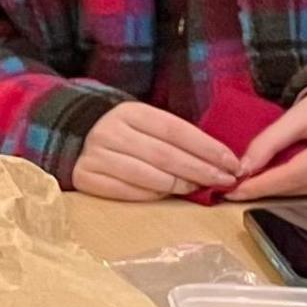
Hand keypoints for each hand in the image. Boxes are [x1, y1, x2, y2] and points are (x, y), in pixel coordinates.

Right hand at [67, 101, 243, 200]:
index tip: (231, 162)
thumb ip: (175, 136)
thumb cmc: (125, 132)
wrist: (75, 136)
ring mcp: (97, 156)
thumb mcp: (146, 122)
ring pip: (148, 176)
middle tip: (224, 181)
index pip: (176, 130)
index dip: (207, 148)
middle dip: (201, 170)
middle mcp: (112, 132)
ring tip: (198, 188)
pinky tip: (168, 194)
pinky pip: (127, 192)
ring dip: (180, 185)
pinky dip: (152, 195)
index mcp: (131, 112)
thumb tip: (218, 159)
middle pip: (165, 155)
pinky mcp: (87, 178)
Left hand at [224, 87, 306, 199]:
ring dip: (287, 192)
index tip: (236, 190)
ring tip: (264, 184)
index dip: (264, 185)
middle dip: (271, 189)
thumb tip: (243, 169)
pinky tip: (294, 182)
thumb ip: (270, 140)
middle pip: (304, 187)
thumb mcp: (300, 113)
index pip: (297, 173)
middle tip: (242, 189)